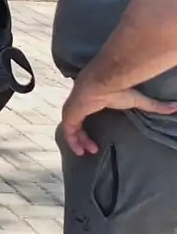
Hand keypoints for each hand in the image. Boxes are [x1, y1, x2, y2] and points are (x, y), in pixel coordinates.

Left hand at [60, 78, 176, 155]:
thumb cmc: (118, 90)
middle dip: (82, 138)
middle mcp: (78, 106)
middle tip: (92, 149)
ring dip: (78, 142)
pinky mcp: (69, 115)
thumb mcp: (138, 100)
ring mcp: (72, 110)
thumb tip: (176, 107)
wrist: (103, 81)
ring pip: (71, 130)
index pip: (84, 118)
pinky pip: (68, 132)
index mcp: (90, 103)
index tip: (95, 142)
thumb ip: (155, 106)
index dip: (87, 131)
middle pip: (76, 125)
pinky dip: (73, 142)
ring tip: (88, 152)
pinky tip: (80, 151)